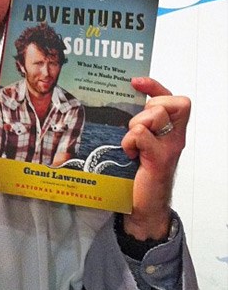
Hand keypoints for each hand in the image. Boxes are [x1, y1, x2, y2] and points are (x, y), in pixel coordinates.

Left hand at [121, 77, 190, 239]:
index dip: (155, 86)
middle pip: (172, 103)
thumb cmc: (138, 174)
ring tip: (131, 143)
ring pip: (156, 116)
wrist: (143, 206)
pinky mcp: (159, 160)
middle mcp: (174, 136)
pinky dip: (131, 141)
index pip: (171, 98)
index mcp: (169, 130)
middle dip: (150, 108)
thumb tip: (115, 107)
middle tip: (136, 126)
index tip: (135, 82)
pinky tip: (129, 153)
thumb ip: (136, 126)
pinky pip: (142, 135)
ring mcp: (169, 148)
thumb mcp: (138, 144)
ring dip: (137, 125)